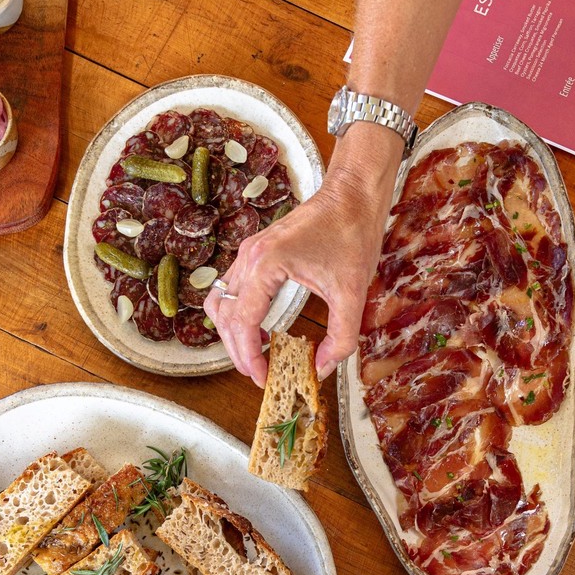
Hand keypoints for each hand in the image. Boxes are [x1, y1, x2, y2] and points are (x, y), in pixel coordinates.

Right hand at [205, 123, 402, 386]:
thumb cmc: (352, 234)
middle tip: (259, 374)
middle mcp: (249, 257)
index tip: (264, 378)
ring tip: (255, 356)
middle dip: (238, 350)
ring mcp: (248, 252)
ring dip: (232, 332)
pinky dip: (237, 314)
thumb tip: (323, 368)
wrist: (352, 195)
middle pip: (223, 315)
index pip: (242, 322)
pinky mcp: (255, 252)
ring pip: (221, 301)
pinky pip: (232, 289)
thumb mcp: (352, 293)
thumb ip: (341, 337)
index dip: (249, 357)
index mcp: (266, 265)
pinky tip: (260, 330)